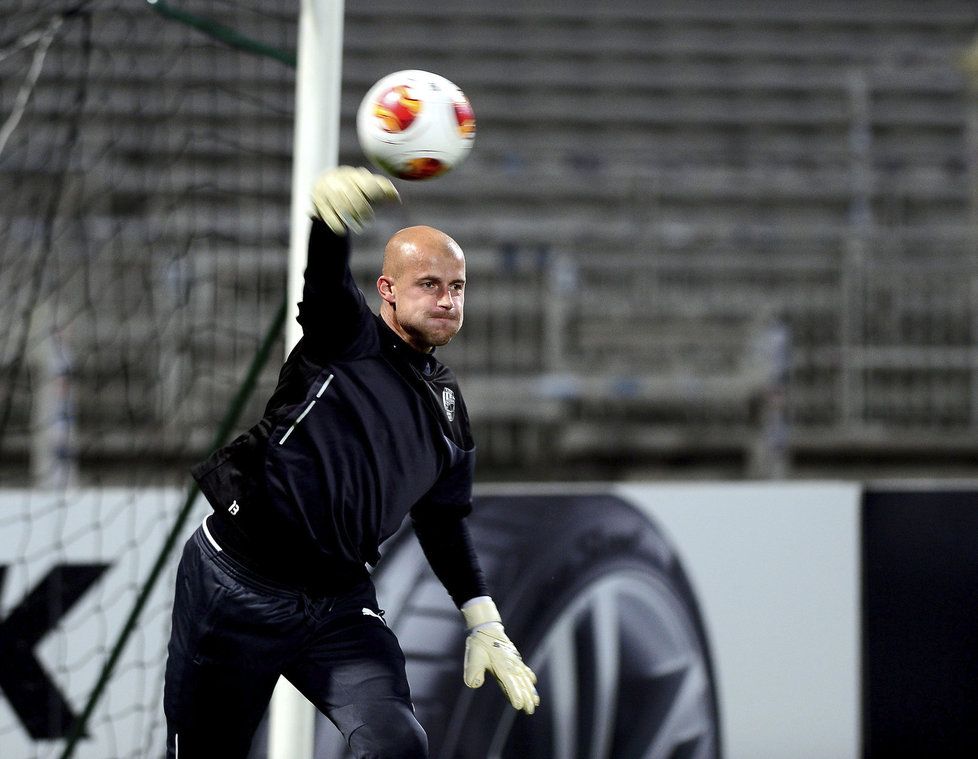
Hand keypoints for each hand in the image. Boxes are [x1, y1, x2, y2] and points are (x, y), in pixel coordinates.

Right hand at [311, 166, 399, 234]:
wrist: (324, 190)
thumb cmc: (355, 191)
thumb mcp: (369, 190)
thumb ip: (383, 190)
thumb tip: (396, 198)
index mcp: (355, 174)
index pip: (368, 184)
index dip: (376, 196)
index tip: (378, 204)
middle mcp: (339, 178)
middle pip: (354, 195)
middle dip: (363, 210)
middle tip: (368, 221)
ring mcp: (326, 187)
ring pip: (341, 205)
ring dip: (351, 219)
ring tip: (359, 227)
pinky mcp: (316, 199)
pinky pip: (327, 213)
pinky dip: (336, 224)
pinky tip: (341, 231)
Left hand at [462, 598, 539, 714]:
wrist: (487, 628)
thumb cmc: (479, 644)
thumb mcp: (473, 657)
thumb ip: (473, 671)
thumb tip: (474, 685)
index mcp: (500, 666)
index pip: (508, 683)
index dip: (513, 694)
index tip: (518, 705)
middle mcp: (510, 665)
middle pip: (519, 684)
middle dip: (526, 697)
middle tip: (530, 710)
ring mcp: (514, 662)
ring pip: (524, 679)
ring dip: (530, 690)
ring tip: (536, 702)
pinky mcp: (514, 658)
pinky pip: (524, 670)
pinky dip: (529, 677)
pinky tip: (533, 683)